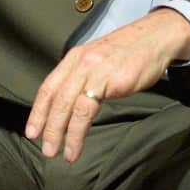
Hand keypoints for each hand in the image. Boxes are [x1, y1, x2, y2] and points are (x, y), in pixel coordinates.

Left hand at [25, 9, 189, 162]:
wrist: (157, 37)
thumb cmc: (131, 51)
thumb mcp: (100, 58)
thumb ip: (84, 76)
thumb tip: (71, 102)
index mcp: (76, 57)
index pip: (49, 86)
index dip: (38, 111)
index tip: (32, 131)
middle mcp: (82, 62)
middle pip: (57, 98)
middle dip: (48, 127)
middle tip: (46, 149)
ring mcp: (96, 71)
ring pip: (69, 106)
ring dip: (62, 133)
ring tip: (61, 153)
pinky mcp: (112, 81)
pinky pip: (87, 110)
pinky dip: (78, 131)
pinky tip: (78, 144)